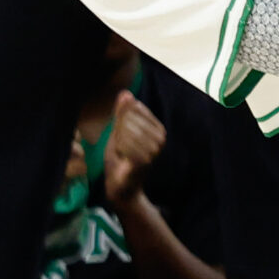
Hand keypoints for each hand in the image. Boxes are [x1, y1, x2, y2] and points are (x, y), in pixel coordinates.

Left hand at [101, 91, 165, 209]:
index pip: (135, 108)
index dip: (121, 119)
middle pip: (130, 120)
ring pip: (127, 131)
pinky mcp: (146, 159)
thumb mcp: (119, 132)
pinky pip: (125, 144)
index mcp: (158, 128)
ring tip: (121, 152)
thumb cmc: (121, 158)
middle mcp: (161, 137)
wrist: (122, 186)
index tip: (121, 134)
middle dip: (119, 132)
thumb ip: (122, 113)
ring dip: (118, 141)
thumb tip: (125, 92)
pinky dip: (118, 150)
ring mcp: (155, 149)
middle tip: (120, 146)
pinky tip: (121, 157)